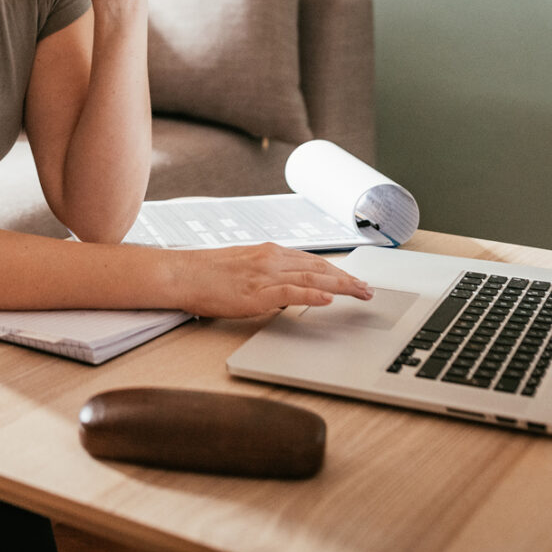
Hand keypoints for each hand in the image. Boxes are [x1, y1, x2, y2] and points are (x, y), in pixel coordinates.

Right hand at [174, 244, 373, 317]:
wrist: (183, 274)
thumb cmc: (207, 273)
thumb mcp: (244, 268)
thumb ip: (268, 277)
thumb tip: (289, 291)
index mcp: (269, 252)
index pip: (312, 261)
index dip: (337, 271)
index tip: (354, 279)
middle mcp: (271, 258)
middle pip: (319, 267)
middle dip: (347, 278)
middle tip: (368, 289)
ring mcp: (265, 274)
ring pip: (312, 277)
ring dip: (341, 286)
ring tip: (361, 293)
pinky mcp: (256, 291)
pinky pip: (291, 292)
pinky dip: (313, 294)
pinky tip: (330, 299)